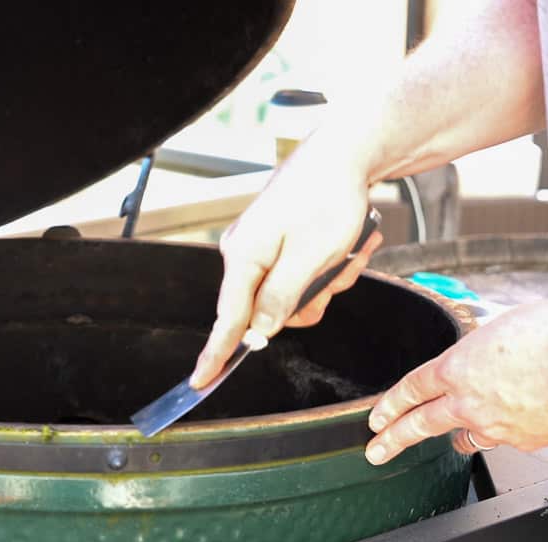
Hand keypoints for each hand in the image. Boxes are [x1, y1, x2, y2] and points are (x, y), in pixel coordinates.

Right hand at [190, 139, 381, 388]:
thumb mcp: (310, 258)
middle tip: (338, 269)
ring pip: (293, 293)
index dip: (216, 354)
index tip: (201, 381)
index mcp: (243, 255)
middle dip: (311, 298)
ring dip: (327, 280)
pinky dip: (327, 266)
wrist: (344, 153)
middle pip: (270, 309)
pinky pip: (300, 274)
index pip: (226, 319)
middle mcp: (244, 251)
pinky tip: (343, 243)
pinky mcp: (277, 241)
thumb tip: (258, 332)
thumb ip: (280, 300)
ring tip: (346, 249)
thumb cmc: (327, 196)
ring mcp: (260, 246)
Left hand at [365, 301, 547, 464]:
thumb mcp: (502, 324)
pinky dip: (510, 431)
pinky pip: (509, 439)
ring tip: (455, 438)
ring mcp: (496, 426)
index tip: (376, 418)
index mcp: (456, 368)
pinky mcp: (525, 441)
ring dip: (458, 436)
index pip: (410, 389)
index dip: (390, 404)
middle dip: (394, 440)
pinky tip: (522, 419)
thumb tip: (481, 353)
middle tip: (376, 451)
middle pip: (420, 425)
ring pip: (466, 438)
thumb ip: (481, 346)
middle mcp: (468, 402)